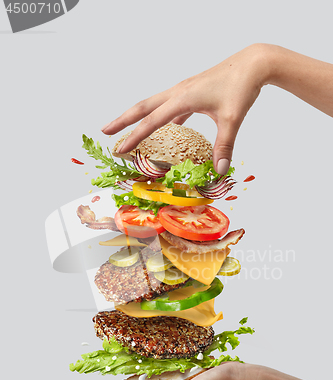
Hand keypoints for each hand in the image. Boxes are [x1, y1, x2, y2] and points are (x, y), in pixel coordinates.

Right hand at [102, 44, 268, 174]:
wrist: (253, 64)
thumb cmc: (241, 86)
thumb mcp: (232, 119)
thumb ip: (224, 146)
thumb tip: (219, 170)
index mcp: (182, 98)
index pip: (152, 121)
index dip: (134, 137)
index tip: (119, 149)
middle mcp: (178, 92)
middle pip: (142, 107)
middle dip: (122, 120)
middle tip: (105, 131)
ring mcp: (184, 90)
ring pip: (153, 104)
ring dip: (139, 117)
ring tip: (126, 128)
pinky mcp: (192, 92)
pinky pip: (170, 107)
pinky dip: (163, 118)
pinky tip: (168, 129)